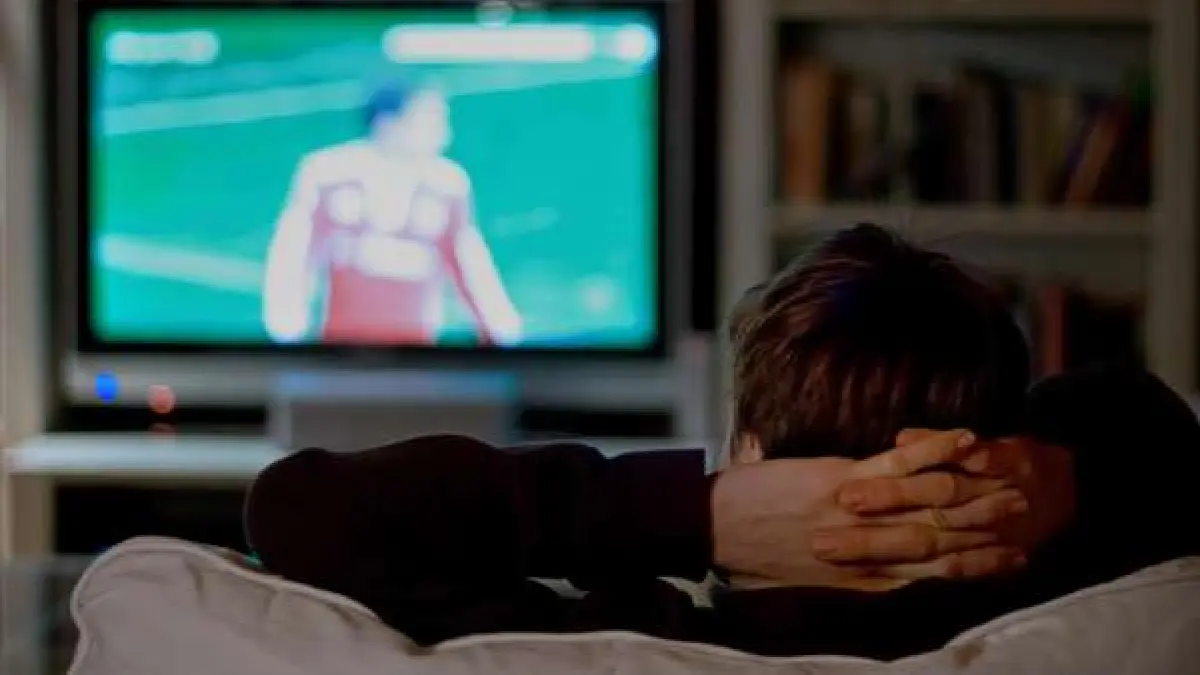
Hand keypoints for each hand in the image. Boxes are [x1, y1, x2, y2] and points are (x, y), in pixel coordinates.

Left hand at [712, 430, 1029, 586]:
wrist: (707, 528)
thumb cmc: (739, 555)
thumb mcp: (786, 580)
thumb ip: (822, 573)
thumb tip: (834, 568)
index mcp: (859, 576)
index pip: (928, 575)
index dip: (972, 570)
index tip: (1007, 564)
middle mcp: (868, 550)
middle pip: (944, 544)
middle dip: (990, 538)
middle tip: (1031, 530)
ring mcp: (858, 511)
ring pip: (933, 505)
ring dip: (979, 494)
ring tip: (1018, 486)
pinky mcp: (841, 479)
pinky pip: (902, 463)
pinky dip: (937, 447)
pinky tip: (970, 437)